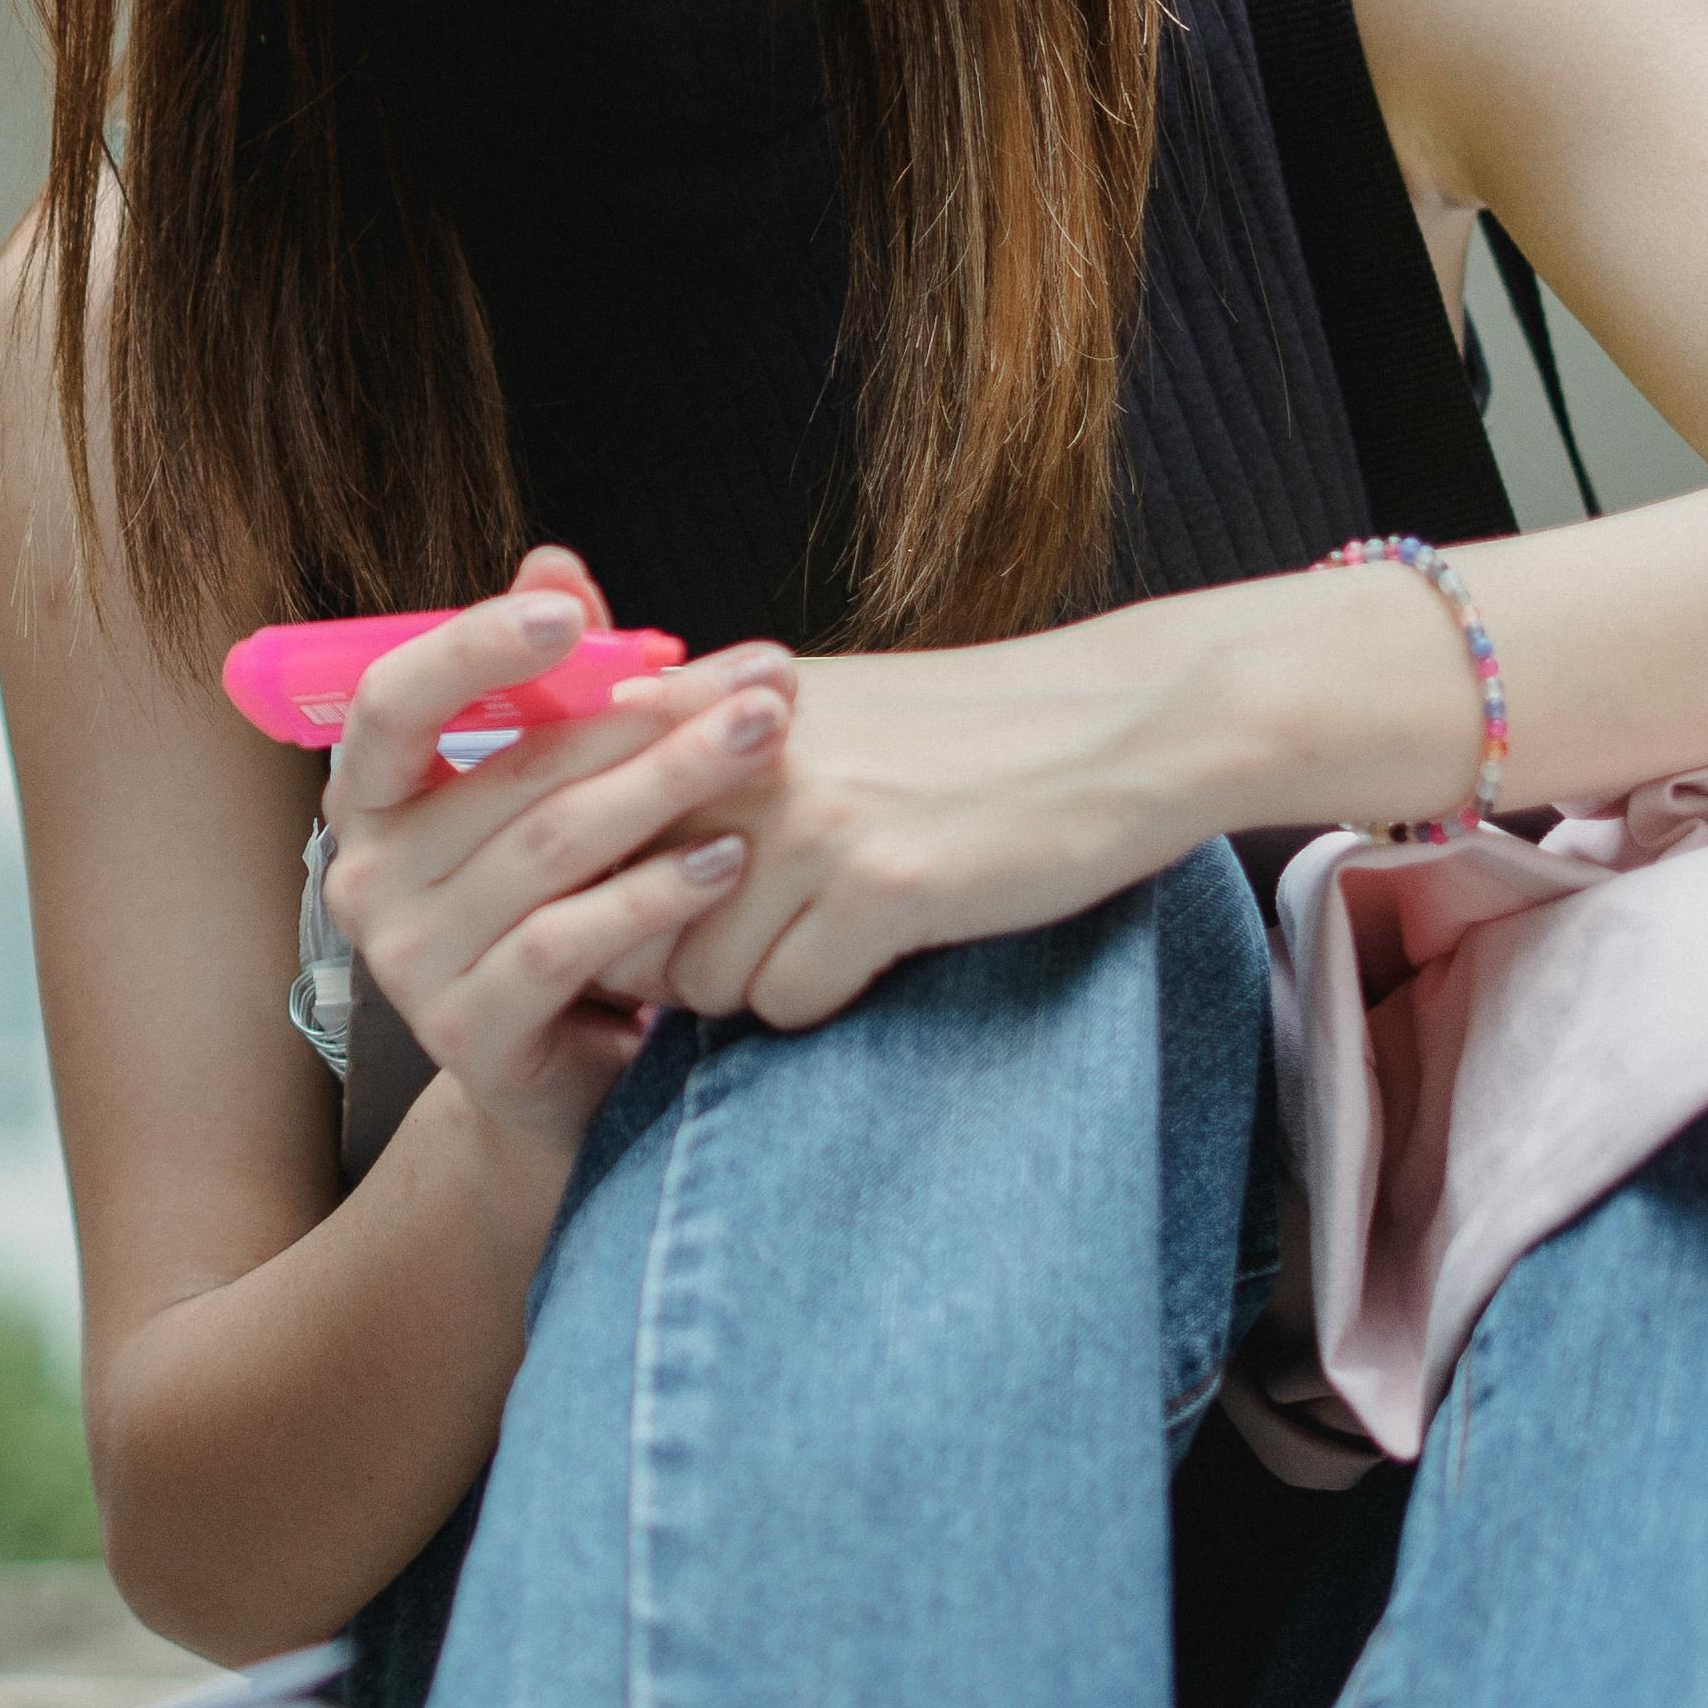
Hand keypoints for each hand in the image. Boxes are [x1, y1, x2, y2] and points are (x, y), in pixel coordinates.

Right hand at [313, 552, 797, 1155]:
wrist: (555, 1076)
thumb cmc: (555, 905)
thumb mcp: (549, 790)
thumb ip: (550, 686)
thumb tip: (553, 559)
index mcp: (371, 801)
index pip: (392, 703)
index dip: (472, 649)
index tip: (569, 611)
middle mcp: (366, 876)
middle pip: (515, 771)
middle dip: (649, 716)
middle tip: (756, 682)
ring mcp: (407, 960)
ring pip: (550, 848)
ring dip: (669, 788)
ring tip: (760, 745)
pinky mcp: (466, 1031)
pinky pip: (568, 943)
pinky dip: (656, 895)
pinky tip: (729, 860)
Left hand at [615, 627, 1207, 1031]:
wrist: (1127, 722)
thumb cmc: (966, 728)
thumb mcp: (817, 707)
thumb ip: (703, 749)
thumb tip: (599, 830)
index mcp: (716, 707)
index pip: (580, 826)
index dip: (598, 895)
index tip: (633, 924)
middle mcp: (741, 758)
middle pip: (621, 916)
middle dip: (662, 958)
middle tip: (730, 951)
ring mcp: (808, 823)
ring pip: (698, 978)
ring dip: (747, 986)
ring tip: (814, 941)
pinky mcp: (882, 887)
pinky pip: (786, 1000)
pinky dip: (819, 998)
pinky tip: (870, 954)